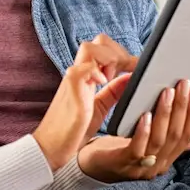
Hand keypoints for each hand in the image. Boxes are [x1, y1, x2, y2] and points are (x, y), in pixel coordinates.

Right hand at [32, 35, 137, 169]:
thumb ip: (114, 92)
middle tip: (128, 71)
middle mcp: (79, 73)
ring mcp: (73, 79)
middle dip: (118, 52)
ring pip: (90, 48)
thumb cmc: (73, 130)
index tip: (138, 67)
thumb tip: (131, 77)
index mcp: (86, 75)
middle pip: (98, 41)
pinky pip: (82, 69)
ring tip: (112, 79)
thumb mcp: (100, 107)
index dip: (122, 53)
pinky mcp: (71, 91)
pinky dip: (96, 71)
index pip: (104, 48)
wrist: (52, 148)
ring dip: (108, 58)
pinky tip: (104, 83)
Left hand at [77, 79, 189, 182]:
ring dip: (165, 114)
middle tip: (183, 85)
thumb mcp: (146, 142)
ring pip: (159, 140)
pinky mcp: (122, 164)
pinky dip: (143, 130)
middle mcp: (157, 166)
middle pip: (176, 136)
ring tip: (167, 93)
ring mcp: (140, 168)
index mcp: (165, 159)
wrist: (87, 165)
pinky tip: (145, 114)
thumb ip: (167, 137)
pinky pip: (137, 148)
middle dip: (182, 108)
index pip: (187, 136)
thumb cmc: (117, 149)